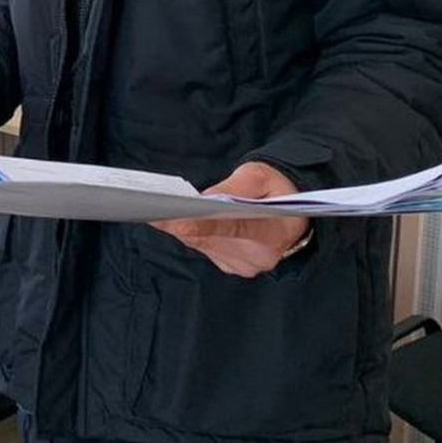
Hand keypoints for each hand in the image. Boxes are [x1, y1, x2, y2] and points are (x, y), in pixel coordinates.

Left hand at [150, 161, 310, 278]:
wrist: (292, 211)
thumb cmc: (276, 188)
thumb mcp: (261, 175)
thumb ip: (236, 186)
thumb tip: (204, 198)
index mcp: (274, 231)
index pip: (233, 228)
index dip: (203, 225)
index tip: (176, 221)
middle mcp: (259, 256)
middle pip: (210, 239)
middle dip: (179, 223)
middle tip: (149, 207)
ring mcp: (245, 265)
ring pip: (202, 245)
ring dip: (181, 228)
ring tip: (156, 210)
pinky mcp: (232, 267)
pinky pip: (204, 249)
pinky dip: (191, 233)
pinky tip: (177, 219)